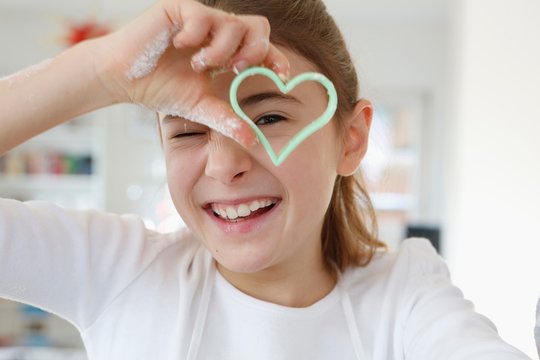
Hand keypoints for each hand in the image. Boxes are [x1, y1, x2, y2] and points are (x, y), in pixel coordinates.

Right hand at [95, 0, 288, 145]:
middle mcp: (218, 33)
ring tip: (197, 65)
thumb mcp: (201, 107)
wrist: (124, 80)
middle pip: (259, 27)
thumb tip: (252, 140)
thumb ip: (227, 120)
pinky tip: (180, 45)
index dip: (276, 59)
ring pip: (234, 23)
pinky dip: (195, 36)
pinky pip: (203, 16)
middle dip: (255, 50)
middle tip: (236, 68)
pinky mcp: (180, 9)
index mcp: (227, 53)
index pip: (263, 49)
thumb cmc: (161, 89)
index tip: (282, 76)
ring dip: (220, 50)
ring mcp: (201, 19)